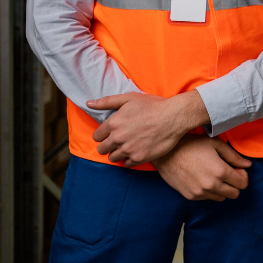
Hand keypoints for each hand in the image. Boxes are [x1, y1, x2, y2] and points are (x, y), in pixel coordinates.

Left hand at [87, 90, 209, 165]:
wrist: (174, 116)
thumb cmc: (152, 105)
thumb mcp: (129, 98)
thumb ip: (107, 101)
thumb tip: (88, 103)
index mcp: (113, 123)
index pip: (97, 136)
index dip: (103, 135)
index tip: (110, 134)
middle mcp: (118, 138)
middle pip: (102, 149)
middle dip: (108, 145)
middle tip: (118, 141)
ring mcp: (128, 149)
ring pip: (113, 158)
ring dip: (117, 153)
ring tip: (127, 147)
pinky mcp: (139, 157)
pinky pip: (127, 164)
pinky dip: (130, 159)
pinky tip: (136, 151)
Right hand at [152, 135, 250, 200]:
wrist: (166, 154)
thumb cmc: (191, 145)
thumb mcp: (215, 144)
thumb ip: (233, 156)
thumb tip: (247, 165)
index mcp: (220, 171)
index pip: (243, 183)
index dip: (243, 176)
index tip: (237, 169)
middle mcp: (212, 185)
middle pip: (234, 194)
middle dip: (235, 184)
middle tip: (228, 173)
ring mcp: (200, 193)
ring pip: (221, 198)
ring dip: (223, 189)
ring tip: (215, 176)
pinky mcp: (191, 196)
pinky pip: (208, 198)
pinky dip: (210, 192)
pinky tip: (204, 179)